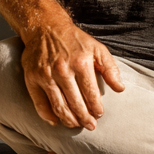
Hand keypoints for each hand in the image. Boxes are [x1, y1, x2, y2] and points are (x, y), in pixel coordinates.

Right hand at [21, 14, 124, 129]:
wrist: (46, 27)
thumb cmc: (75, 40)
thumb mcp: (97, 48)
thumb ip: (110, 68)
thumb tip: (120, 88)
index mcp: (81, 62)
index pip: (91, 93)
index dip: (96, 107)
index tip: (99, 114)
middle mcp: (63, 70)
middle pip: (75, 103)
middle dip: (84, 118)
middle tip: (90, 126)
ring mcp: (46, 75)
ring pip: (59, 106)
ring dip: (69, 120)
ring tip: (76, 125)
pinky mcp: (32, 79)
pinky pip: (40, 104)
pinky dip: (47, 116)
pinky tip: (56, 121)